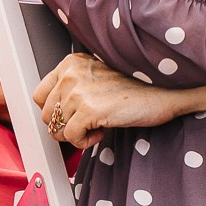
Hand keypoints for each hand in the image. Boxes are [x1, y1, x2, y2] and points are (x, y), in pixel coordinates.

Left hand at [31, 53, 205, 147]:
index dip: (55, 113)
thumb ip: (75, 86)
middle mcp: (71, 73)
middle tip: (88, 124)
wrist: (166, 91)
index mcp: (71, 63)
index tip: (71, 117)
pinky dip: (86, 143)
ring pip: (56, 129)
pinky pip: (71, 138)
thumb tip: (53, 112)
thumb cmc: (137, 87)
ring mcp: (79, 90)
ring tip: (98, 126)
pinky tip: (103, 132)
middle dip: (65, 127)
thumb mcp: (98, 76)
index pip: (40, 95)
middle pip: (46, 115)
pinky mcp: (89, 109)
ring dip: (77, 135)